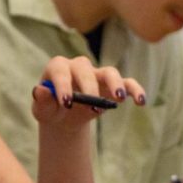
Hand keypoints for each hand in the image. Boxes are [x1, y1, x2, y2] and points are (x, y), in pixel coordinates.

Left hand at [31, 56, 145, 129]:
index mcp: (58, 67)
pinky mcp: (112, 86)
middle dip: (88, 87)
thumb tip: (40, 91)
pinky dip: (134, 90)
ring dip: (114, 84)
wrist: (64, 117)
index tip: (66, 102)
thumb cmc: (51, 109)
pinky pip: (126, 83)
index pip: (60, 70)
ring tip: (118, 99)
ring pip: (109, 72)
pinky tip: (141, 101)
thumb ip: (41, 101)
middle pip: (85, 70)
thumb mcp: (42, 109)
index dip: (63, 84)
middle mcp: (78, 66)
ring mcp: (97, 74)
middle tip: (90, 105)